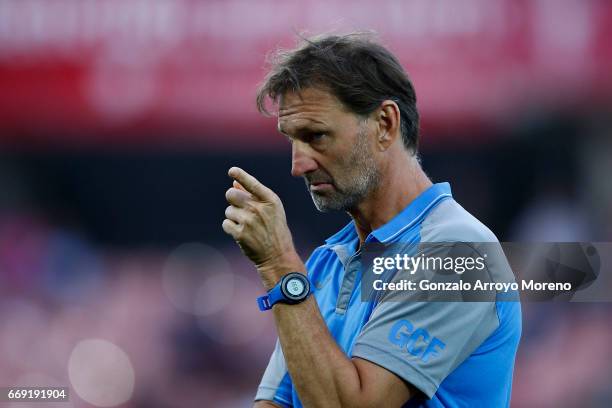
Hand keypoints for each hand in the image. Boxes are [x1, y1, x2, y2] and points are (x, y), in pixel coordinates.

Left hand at [222, 167, 302, 288]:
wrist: (277, 255)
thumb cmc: (275, 229)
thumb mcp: (271, 210)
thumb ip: (253, 195)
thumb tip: (234, 182)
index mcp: (270, 200)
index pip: (252, 183)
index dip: (240, 175)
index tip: (232, 171)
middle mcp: (259, 208)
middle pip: (231, 194)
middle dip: (233, 199)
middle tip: (240, 208)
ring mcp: (249, 221)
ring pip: (228, 210)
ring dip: (234, 217)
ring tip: (247, 225)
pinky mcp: (240, 233)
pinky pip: (226, 223)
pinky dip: (231, 228)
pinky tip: (242, 233)